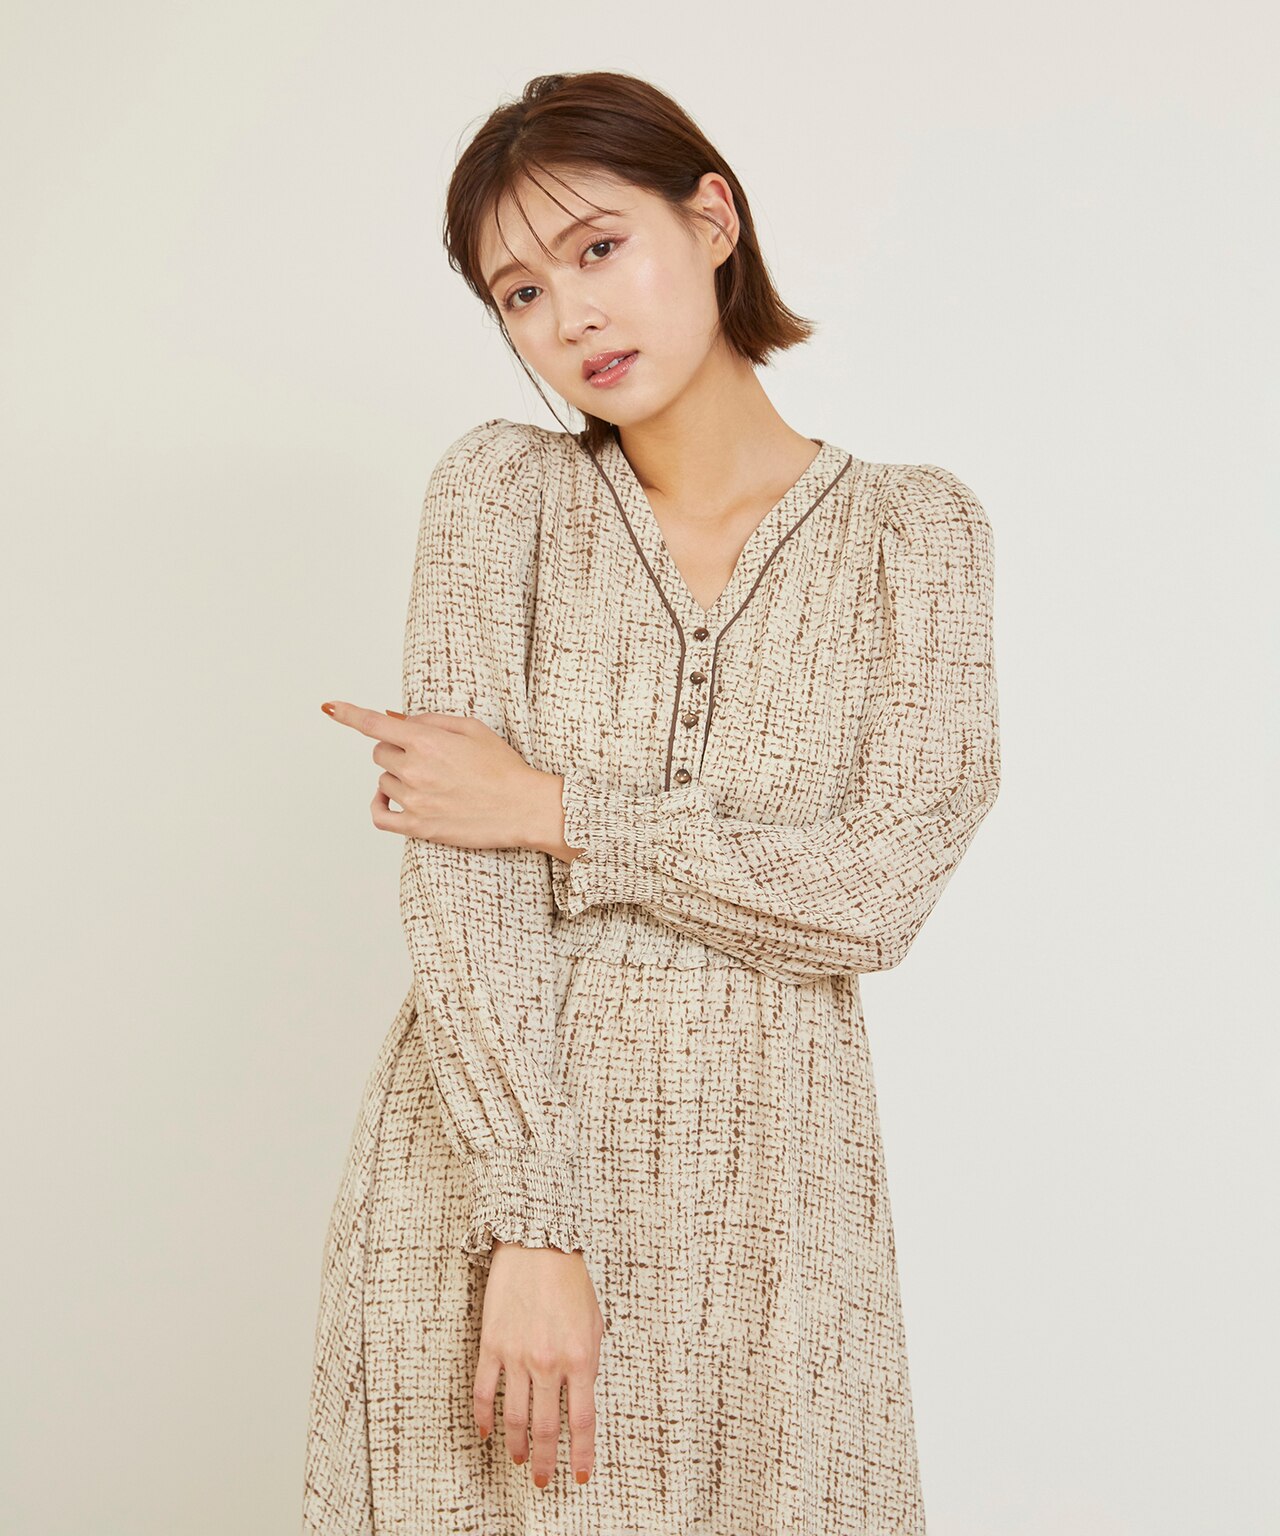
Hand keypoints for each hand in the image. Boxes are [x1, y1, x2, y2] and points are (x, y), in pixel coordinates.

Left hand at [320, 700, 546, 848]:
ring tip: (431, 781)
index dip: (349, 713)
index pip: (374, 724)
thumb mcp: (473, 729)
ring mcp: (415, 800)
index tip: (331, 707)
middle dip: (395, 750)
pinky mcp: (419, 827)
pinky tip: (391, 798)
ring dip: (398, 777)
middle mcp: (415, 770)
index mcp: (427, 742)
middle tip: (424, 756)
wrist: (524, 807)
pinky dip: (380, 804)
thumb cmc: (503, 767)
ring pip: (383, 781)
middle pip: (379, 753)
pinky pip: (380, 815)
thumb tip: (400, 721)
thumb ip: (432, 721)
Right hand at [475, 1241, 602, 1487]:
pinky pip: (485, 1392)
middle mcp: (548, 1363)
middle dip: (547, 1460)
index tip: (582, 1474)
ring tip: (521, 1460)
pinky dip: (484, 1418)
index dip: (582, 1454)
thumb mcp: (594, 1323)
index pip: (582, 1421)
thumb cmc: (570, 1281)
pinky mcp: (492, 1346)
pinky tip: (486, 1433)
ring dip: (518, 1445)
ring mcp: (517, 1356)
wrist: (537, 1245)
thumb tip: (579, 1396)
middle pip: (547, 1428)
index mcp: (580, 1358)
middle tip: (544, 1480)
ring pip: (515, 1417)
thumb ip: (588, 1362)